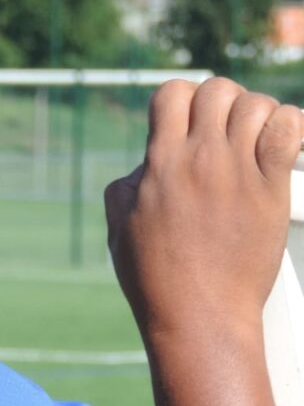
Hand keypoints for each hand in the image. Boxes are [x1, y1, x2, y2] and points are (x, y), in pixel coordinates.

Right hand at [105, 77, 302, 337]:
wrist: (198, 316)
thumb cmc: (155, 278)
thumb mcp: (119, 225)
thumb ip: (128, 183)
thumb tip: (146, 163)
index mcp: (159, 164)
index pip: (172, 93)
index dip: (179, 100)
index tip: (186, 122)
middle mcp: (199, 160)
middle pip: (217, 89)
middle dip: (220, 102)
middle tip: (224, 131)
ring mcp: (238, 173)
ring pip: (256, 104)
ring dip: (256, 114)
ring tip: (254, 140)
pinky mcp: (272, 191)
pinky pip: (291, 131)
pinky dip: (292, 126)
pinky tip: (286, 143)